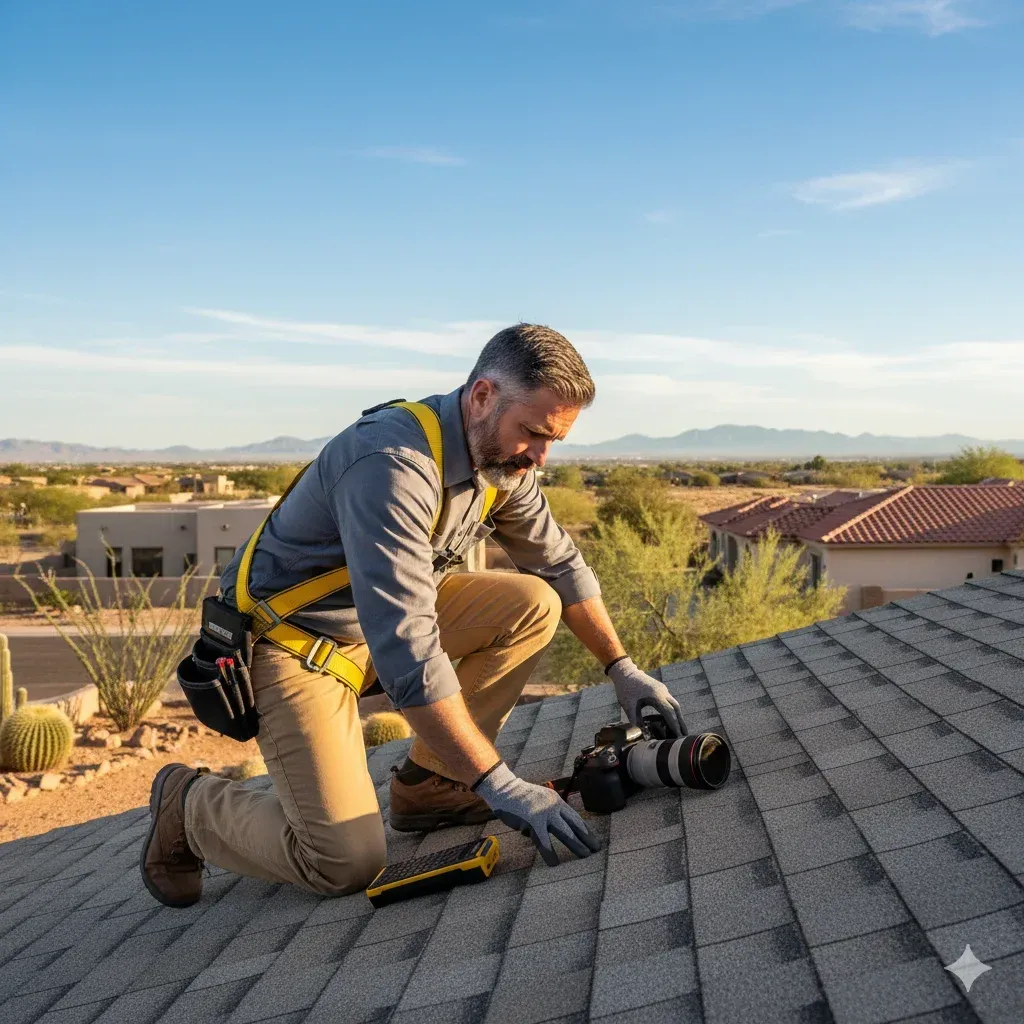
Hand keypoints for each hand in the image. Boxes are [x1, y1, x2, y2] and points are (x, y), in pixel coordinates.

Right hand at [473, 763, 601, 866]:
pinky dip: (549, 852)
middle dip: (586, 838)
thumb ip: (547, 817)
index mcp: (556, 800)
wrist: (503, 789)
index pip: (575, 817)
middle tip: (596, 849)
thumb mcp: (538, 803)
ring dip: (576, 844)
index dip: (585, 830)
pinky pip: (543, 840)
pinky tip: (554, 863)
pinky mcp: (533, 820)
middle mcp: (554, 805)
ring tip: (585, 855)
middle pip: (575, 824)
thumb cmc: (519, 799)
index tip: (593, 839)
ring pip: (565, 832)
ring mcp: (544, 813)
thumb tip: (550, 835)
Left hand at [606, 657, 685, 736]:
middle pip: (676, 708)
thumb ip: (635, 718)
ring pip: (674, 704)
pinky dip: (672, 710)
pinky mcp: (660, 688)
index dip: (674, 725)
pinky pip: (670, 700)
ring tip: (680, 729)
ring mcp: (662, 689)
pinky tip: (671, 718)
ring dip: (678, 716)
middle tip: (685, 735)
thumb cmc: (625, 689)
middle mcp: (662, 692)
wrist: (624, 672)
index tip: (678, 736)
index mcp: (656, 696)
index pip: (669, 713)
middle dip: (681, 722)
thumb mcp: (628, 705)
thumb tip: (642, 731)